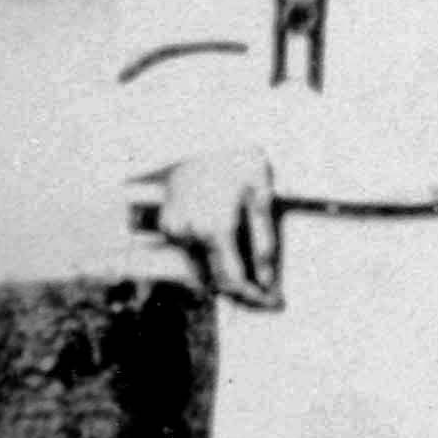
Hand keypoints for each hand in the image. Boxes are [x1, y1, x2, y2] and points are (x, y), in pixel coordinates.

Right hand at [157, 146, 281, 306]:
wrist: (203, 135)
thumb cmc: (238, 161)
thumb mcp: (260, 194)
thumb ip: (262, 240)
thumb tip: (266, 277)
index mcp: (214, 228)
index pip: (230, 279)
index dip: (251, 296)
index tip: (270, 302)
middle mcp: (189, 233)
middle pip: (212, 278)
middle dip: (239, 289)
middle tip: (264, 294)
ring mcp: (174, 229)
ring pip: (198, 267)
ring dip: (221, 274)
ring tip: (249, 274)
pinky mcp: (167, 224)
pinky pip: (188, 252)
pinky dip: (206, 257)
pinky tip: (225, 250)